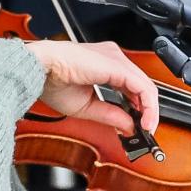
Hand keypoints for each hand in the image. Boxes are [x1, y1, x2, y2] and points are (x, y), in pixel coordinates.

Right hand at [24, 40, 160, 135]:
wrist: (40, 69)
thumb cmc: (52, 82)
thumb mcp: (87, 107)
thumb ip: (111, 115)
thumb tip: (130, 127)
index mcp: (105, 66)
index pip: (132, 88)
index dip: (140, 108)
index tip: (140, 127)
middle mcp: (114, 59)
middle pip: (141, 87)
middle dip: (147, 111)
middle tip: (145, 131)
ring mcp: (117, 59)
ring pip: (145, 86)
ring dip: (150, 110)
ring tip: (146, 129)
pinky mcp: (118, 65)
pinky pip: (142, 87)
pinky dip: (148, 106)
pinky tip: (145, 120)